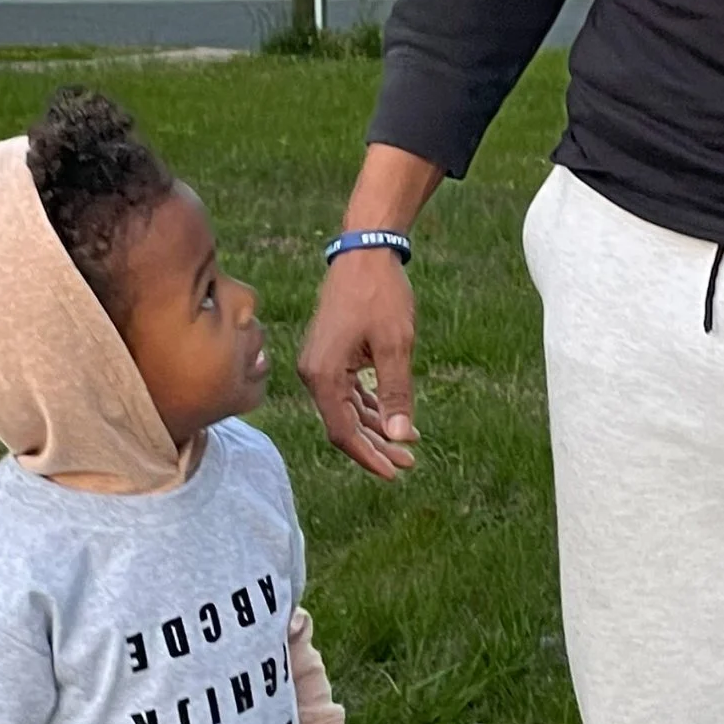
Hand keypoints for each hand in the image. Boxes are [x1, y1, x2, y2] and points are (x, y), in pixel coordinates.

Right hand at [296, 249, 418, 477]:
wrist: (365, 252)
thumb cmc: (381, 294)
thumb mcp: (396, 345)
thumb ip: (396, 392)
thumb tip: (399, 436)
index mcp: (323, 375)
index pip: (343, 431)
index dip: (369, 456)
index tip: (396, 472)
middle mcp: (314, 373)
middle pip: (343, 424)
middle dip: (376, 446)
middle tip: (409, 463)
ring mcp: (320, 363)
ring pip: (347, 410)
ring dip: (376, 427)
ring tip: (408, 445)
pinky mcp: (330, 355)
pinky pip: (348, 392)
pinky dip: (370, 405)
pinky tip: (393, 417)